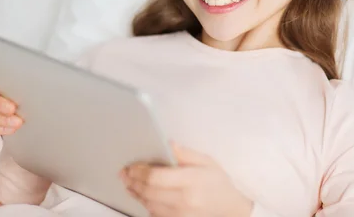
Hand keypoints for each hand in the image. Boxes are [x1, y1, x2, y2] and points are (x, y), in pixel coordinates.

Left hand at [121, 143, 252, 216]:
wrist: (230, 210)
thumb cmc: (218, 184)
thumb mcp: (207, 162)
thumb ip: (186, 153)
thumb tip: (168, 143)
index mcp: (192, 181)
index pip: (157, 177)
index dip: (140, 171)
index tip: (132, 166)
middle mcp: (185, 200)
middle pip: (149, 191)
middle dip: (133, 181)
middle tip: (124, 174)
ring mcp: (181, 215)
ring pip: (149, 205)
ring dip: (136, 193)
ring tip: (129, 184)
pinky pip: (155, 215)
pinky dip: (146, 205)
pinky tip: (142, 196)